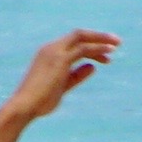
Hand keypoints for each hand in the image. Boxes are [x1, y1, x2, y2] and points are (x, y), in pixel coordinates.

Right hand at [1, 28, 122, 123]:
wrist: (24, 106)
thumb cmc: (39, 101)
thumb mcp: (62, 87)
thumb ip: (76, 76)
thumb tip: (92, 67)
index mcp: (48, 53)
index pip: (72, 43)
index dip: (91, 46)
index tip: (106, 55)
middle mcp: (50, 48)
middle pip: (78, 35)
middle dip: (98, 36)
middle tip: (116, 42)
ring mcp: (55, 52)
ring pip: (82, 38)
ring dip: (101, 40)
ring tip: (117, 44)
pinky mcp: (60, 60)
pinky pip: (83, 49)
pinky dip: (97, 48)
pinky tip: (109, 52)